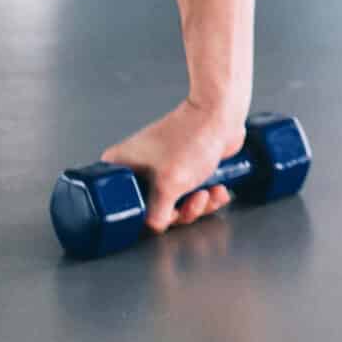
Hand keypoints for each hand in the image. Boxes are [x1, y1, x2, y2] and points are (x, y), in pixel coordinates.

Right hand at [101, 99, 244, 236]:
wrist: (221, 115)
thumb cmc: (191, 138)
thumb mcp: (167, 186)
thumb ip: (155, 215)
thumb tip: (154, 226)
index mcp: (121, 167)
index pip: (124, 207)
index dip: (149, 217)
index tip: (167, 212)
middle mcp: (138, 169)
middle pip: (155, 210)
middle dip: (182, 211)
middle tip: (194, 200)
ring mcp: (163, 170)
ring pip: (178, 206)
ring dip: (199, 205)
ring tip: (207, 192)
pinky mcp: (186, 171)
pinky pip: (194, 196)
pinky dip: (209, 196)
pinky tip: (218, 188)